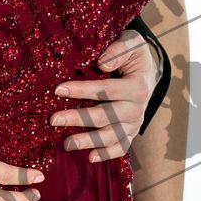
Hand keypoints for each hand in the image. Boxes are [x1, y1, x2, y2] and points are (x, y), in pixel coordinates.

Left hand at [49, 27, 156, 160]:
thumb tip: (101, 64)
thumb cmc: (133, 54)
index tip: (58, 89)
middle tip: (53, 119)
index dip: (82, 90)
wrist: (148, 70)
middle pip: (105, 116)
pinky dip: (107, 154)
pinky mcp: (131, 132)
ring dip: (88, 141)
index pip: (105, 90)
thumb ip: (118, 50)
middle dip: (77, 118)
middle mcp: (138, 108)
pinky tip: (90, 158)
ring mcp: (135, 123)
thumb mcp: (131, 42)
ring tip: (65, 144)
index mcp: (137, 86)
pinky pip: (121, 147)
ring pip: (111, 136)